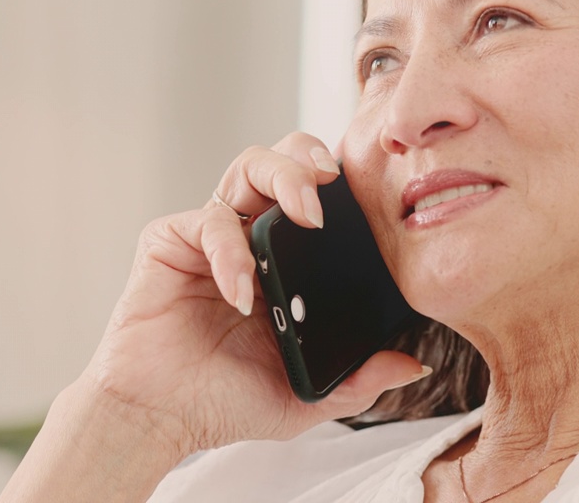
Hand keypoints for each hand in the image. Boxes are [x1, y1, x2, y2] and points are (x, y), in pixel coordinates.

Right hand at [80, 132, 426, 458]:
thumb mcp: (310, 395)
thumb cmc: (228, 400)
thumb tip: (416, 365)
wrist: (161, 420)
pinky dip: (230, 253)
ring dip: (283, 177)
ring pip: (248, 167)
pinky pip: (207, 222)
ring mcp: (213, 234)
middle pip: (285, 160)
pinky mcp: (171, 242)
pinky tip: (241, 295)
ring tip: (306, 214)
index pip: (321, 196)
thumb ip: (360, 379)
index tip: (375, 192)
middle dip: (312, 158)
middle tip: (333, 183)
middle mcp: (252, 233)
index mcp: (288, 258)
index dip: (347, 184)